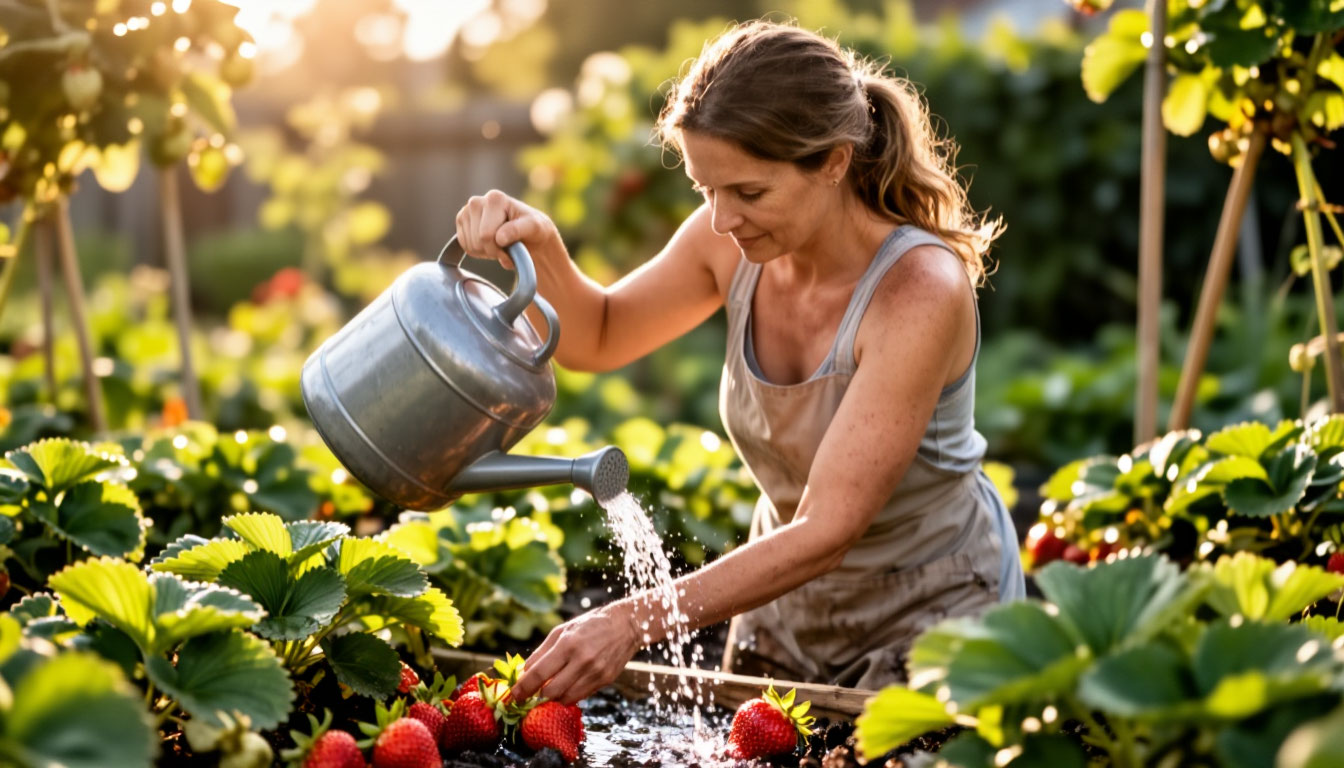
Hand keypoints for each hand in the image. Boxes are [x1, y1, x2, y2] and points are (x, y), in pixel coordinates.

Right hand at [454, 190, 559, 269]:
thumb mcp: (534, 228)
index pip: (487, 235)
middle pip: (477, 241)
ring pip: (470, 246)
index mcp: (494, 198)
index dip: (500, 249)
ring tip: (500, 244)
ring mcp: (466, 212)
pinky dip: (479, 252)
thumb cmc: (533, 228)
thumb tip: (500, 238)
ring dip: (487, 252)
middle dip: (493, 251)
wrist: (529, 233)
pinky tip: (490, 244)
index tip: (514, 248)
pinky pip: (465, 247)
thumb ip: (518, 230)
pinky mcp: (462, 223)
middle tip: (508, 248)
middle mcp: (476, 202)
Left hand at [509, 601, 640, 704]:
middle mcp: (582, 661)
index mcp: (568, 644)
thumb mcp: (561, 630)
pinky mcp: (605, 681)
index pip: (539, 674)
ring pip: (565, 698)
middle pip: (550, 692)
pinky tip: (566, 685)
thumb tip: (524, 673)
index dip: (523, 688)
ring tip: (549, 688)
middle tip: (530, 693)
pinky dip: (568, 695)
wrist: (625, 626)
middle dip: (536, 696)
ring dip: (552, 697)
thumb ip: (541, 652)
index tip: (514, 695)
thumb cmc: (589, 625)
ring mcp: (595, 673)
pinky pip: (580, 696)